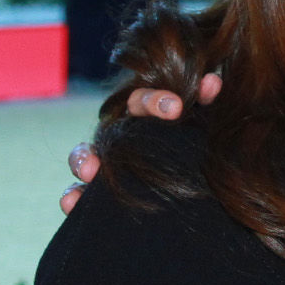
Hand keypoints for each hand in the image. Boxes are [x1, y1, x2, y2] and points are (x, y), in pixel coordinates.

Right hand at [60, 74, 222, 214]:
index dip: (156, 100)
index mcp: (144, 119)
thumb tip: (212, 82)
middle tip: (133, 134)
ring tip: (90, 172)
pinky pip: (77, 194)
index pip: (143, 101)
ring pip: (83, 157)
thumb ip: (205, 104)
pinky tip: (71, 202)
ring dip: (82, 160)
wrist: (190, 200)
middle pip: (106, 130)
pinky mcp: (94, 195)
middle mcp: (120, 139)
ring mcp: (105, 166)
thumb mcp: (202, 129)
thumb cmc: (191, 153)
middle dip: (113, 134)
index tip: (176, 108)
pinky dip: (72, 197)